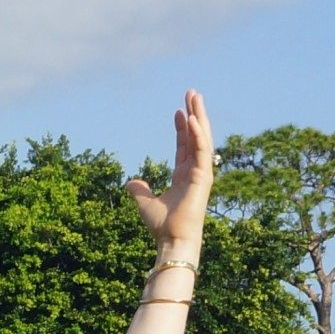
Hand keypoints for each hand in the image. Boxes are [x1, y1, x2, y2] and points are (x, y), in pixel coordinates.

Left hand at [123, 90, 213, 254]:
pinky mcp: (204, 177)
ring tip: (194, 96)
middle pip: (196, 136)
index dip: (182, 128)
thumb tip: (131, 182)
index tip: (177, 111)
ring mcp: (202, 173)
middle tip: (192, 93)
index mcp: (185, 176)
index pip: (185, 146)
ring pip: (202, 138)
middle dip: (194, 114)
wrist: (171, 240)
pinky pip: (202, 151)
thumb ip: (140, 190)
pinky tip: (192, 118)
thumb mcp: (145, 203)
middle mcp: (196, 172)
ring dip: (199, 116)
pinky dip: (198, 134)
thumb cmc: (162, 226)